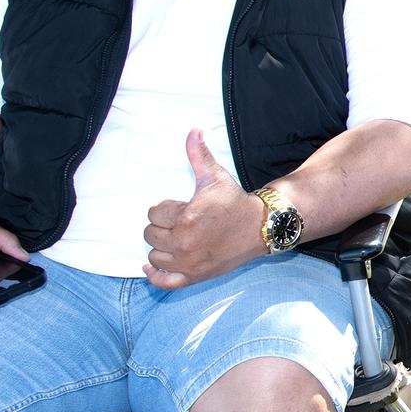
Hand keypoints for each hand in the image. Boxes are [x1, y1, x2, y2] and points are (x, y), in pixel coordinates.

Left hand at [141, 129, 264, 289]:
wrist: (260, 227)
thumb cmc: (235, 202)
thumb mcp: (215, 177)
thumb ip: (199, 155)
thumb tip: (193, 130)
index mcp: (186, 218)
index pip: (153, 213)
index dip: (165, 208)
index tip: (182, 207)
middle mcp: (184, 243)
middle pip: (150, 234)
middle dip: (163, 226)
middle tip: (182, 223)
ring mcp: (189, 262)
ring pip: (154, 255)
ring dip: (162, 247)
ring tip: (178, 239)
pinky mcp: (194, 276)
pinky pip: (164, 281)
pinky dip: (155, 275)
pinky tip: (151, 265)